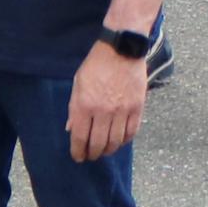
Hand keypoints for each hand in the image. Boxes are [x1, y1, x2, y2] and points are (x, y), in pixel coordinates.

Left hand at [66, 39, 148, 161]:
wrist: (121, 50)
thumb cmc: (96, 65)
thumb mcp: (78, 84)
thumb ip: (74, 108)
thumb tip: (71, 128)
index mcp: (84, 105)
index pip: (79, 138)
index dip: (78, 152)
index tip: (78, 157)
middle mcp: (102, 111)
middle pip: (97, 144)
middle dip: (92, 154)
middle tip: (91, 156)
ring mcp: (121, 110)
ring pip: (115, 142)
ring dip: (108, 150)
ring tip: (104, 150)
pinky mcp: (137, 108)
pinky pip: (131, 132)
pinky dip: (124, 140)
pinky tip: (119, 140)